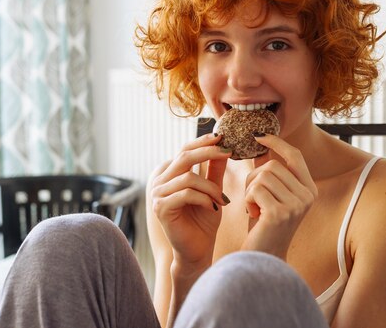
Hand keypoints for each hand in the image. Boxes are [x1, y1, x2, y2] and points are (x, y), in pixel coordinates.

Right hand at [150, 133, 230, 266]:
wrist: (197, 250)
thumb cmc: (205, 221)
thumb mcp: (213, 191)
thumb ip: (215, 170)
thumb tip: (223, 146)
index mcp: (170, 174)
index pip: (184, 150)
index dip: (202, 142)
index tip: (221, 137)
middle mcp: (160, 181)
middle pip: (184, 157)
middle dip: (208, 152)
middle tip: (227, 152)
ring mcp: (158, 194)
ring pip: (188, 178)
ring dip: (211, 187)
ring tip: (223, 200)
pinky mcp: (161, 208)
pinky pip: (186, 194)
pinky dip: (204, 199)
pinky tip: (214, 208)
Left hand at [241, 134, 317, 258]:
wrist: (262, 258)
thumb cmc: (264, 226)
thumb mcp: (271, 195)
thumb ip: (270, 171)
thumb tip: (261, 143)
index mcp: (310, 190)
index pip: (295, 155)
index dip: (277, 143)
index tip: (258, 136)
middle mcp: (308, 196)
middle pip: (273, 165)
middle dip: (254, 178)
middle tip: (253, 198)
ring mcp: (296, 205)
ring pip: (262, 176)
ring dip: (250, 190)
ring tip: (254, 208)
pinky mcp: (280, 213)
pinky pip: (254, 189)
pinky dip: (247, 201)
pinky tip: (253, 215)